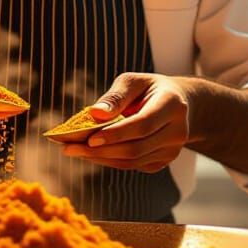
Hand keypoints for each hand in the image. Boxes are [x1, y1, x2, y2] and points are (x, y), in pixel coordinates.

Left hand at [61, 73, 191, 172]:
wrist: (178, 104)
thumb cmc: (149, 89)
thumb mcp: (134, 81)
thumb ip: (116, 96)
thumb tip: (95, 113)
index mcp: (173, 105)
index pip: (143, 125)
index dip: (116, 134)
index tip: (89, 138)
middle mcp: (178, 131)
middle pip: (136, 148)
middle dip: (101, 150)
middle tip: (69, 147)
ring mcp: (172, 150)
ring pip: (133, 161)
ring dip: (101, 158)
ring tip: (74, 150)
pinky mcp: (163, 162)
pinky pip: (133, 165)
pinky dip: (109, 160)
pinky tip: (91, 153)